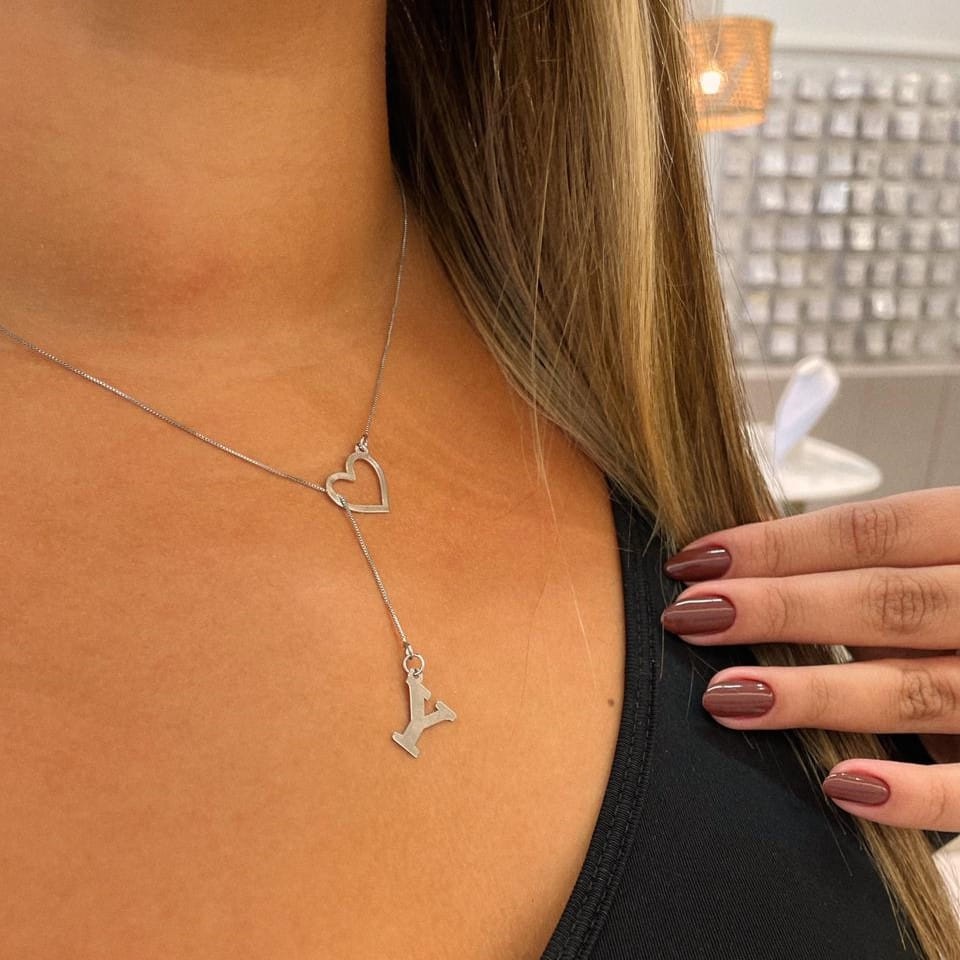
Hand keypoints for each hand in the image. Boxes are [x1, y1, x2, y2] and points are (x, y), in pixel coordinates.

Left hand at [659, 486, 959, 831]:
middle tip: (690, 619)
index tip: (695, 562)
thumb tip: (745, 564)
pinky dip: (913, 792)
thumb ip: (879, 562)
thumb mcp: (949, 557)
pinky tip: (838, 785)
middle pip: (886, 601)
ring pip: (919, 688)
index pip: (874, 530)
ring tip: (727, 696)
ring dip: (816, 693)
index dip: (778, 544)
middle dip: (779, 609)